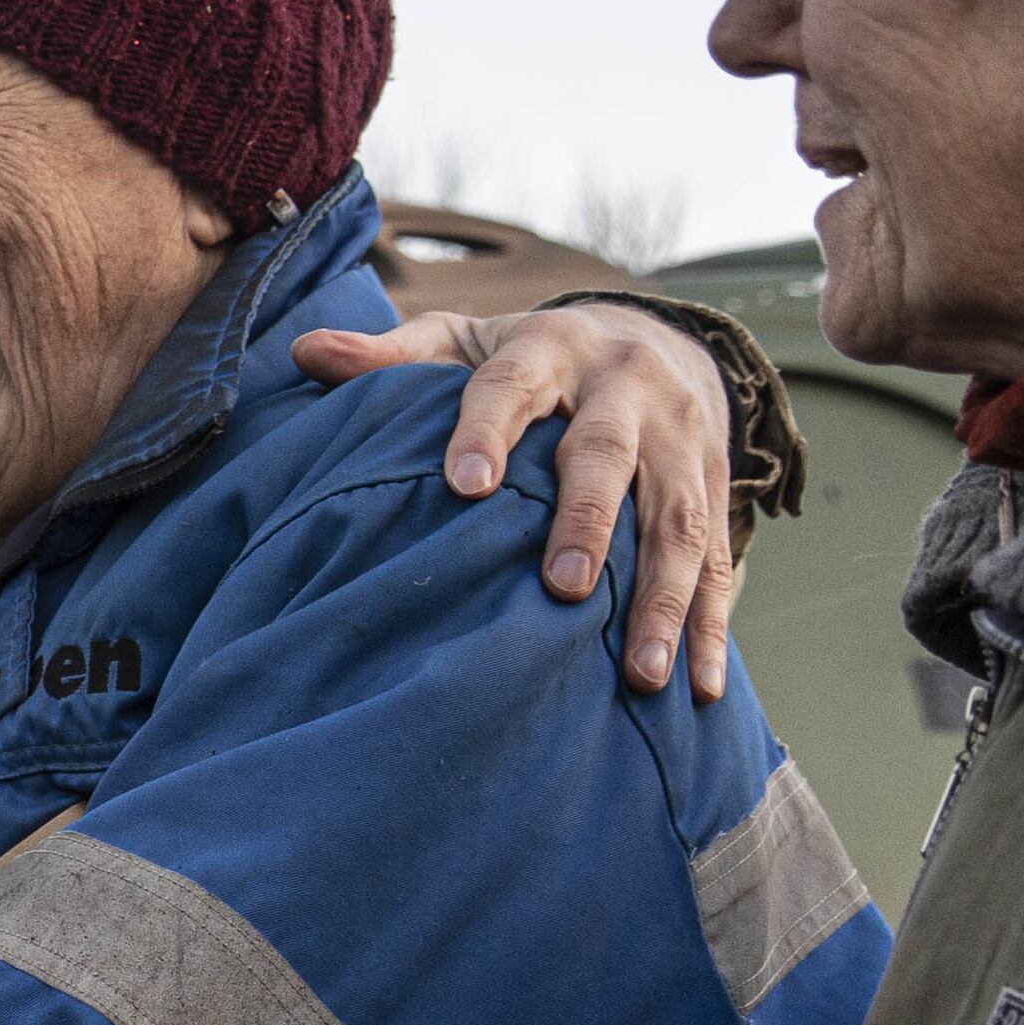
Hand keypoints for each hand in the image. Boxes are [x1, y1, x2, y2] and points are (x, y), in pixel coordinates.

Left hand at [293, 304, 741, 701]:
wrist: (659, 337)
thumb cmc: (532, 360)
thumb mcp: (465, 341)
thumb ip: (393, 356)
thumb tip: (304, 354)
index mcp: (550, 350)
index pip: (512, 387)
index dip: (487, 431)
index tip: (463, 486)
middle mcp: (624, 389)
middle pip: (607, 456)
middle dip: (589, 521)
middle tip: (563, 587)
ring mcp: (680, 438)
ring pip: (678, 518)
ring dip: (663, 597)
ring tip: (641, 672)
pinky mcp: (715, 484)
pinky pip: (719, 556)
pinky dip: (712, 623)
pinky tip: (700, 686)